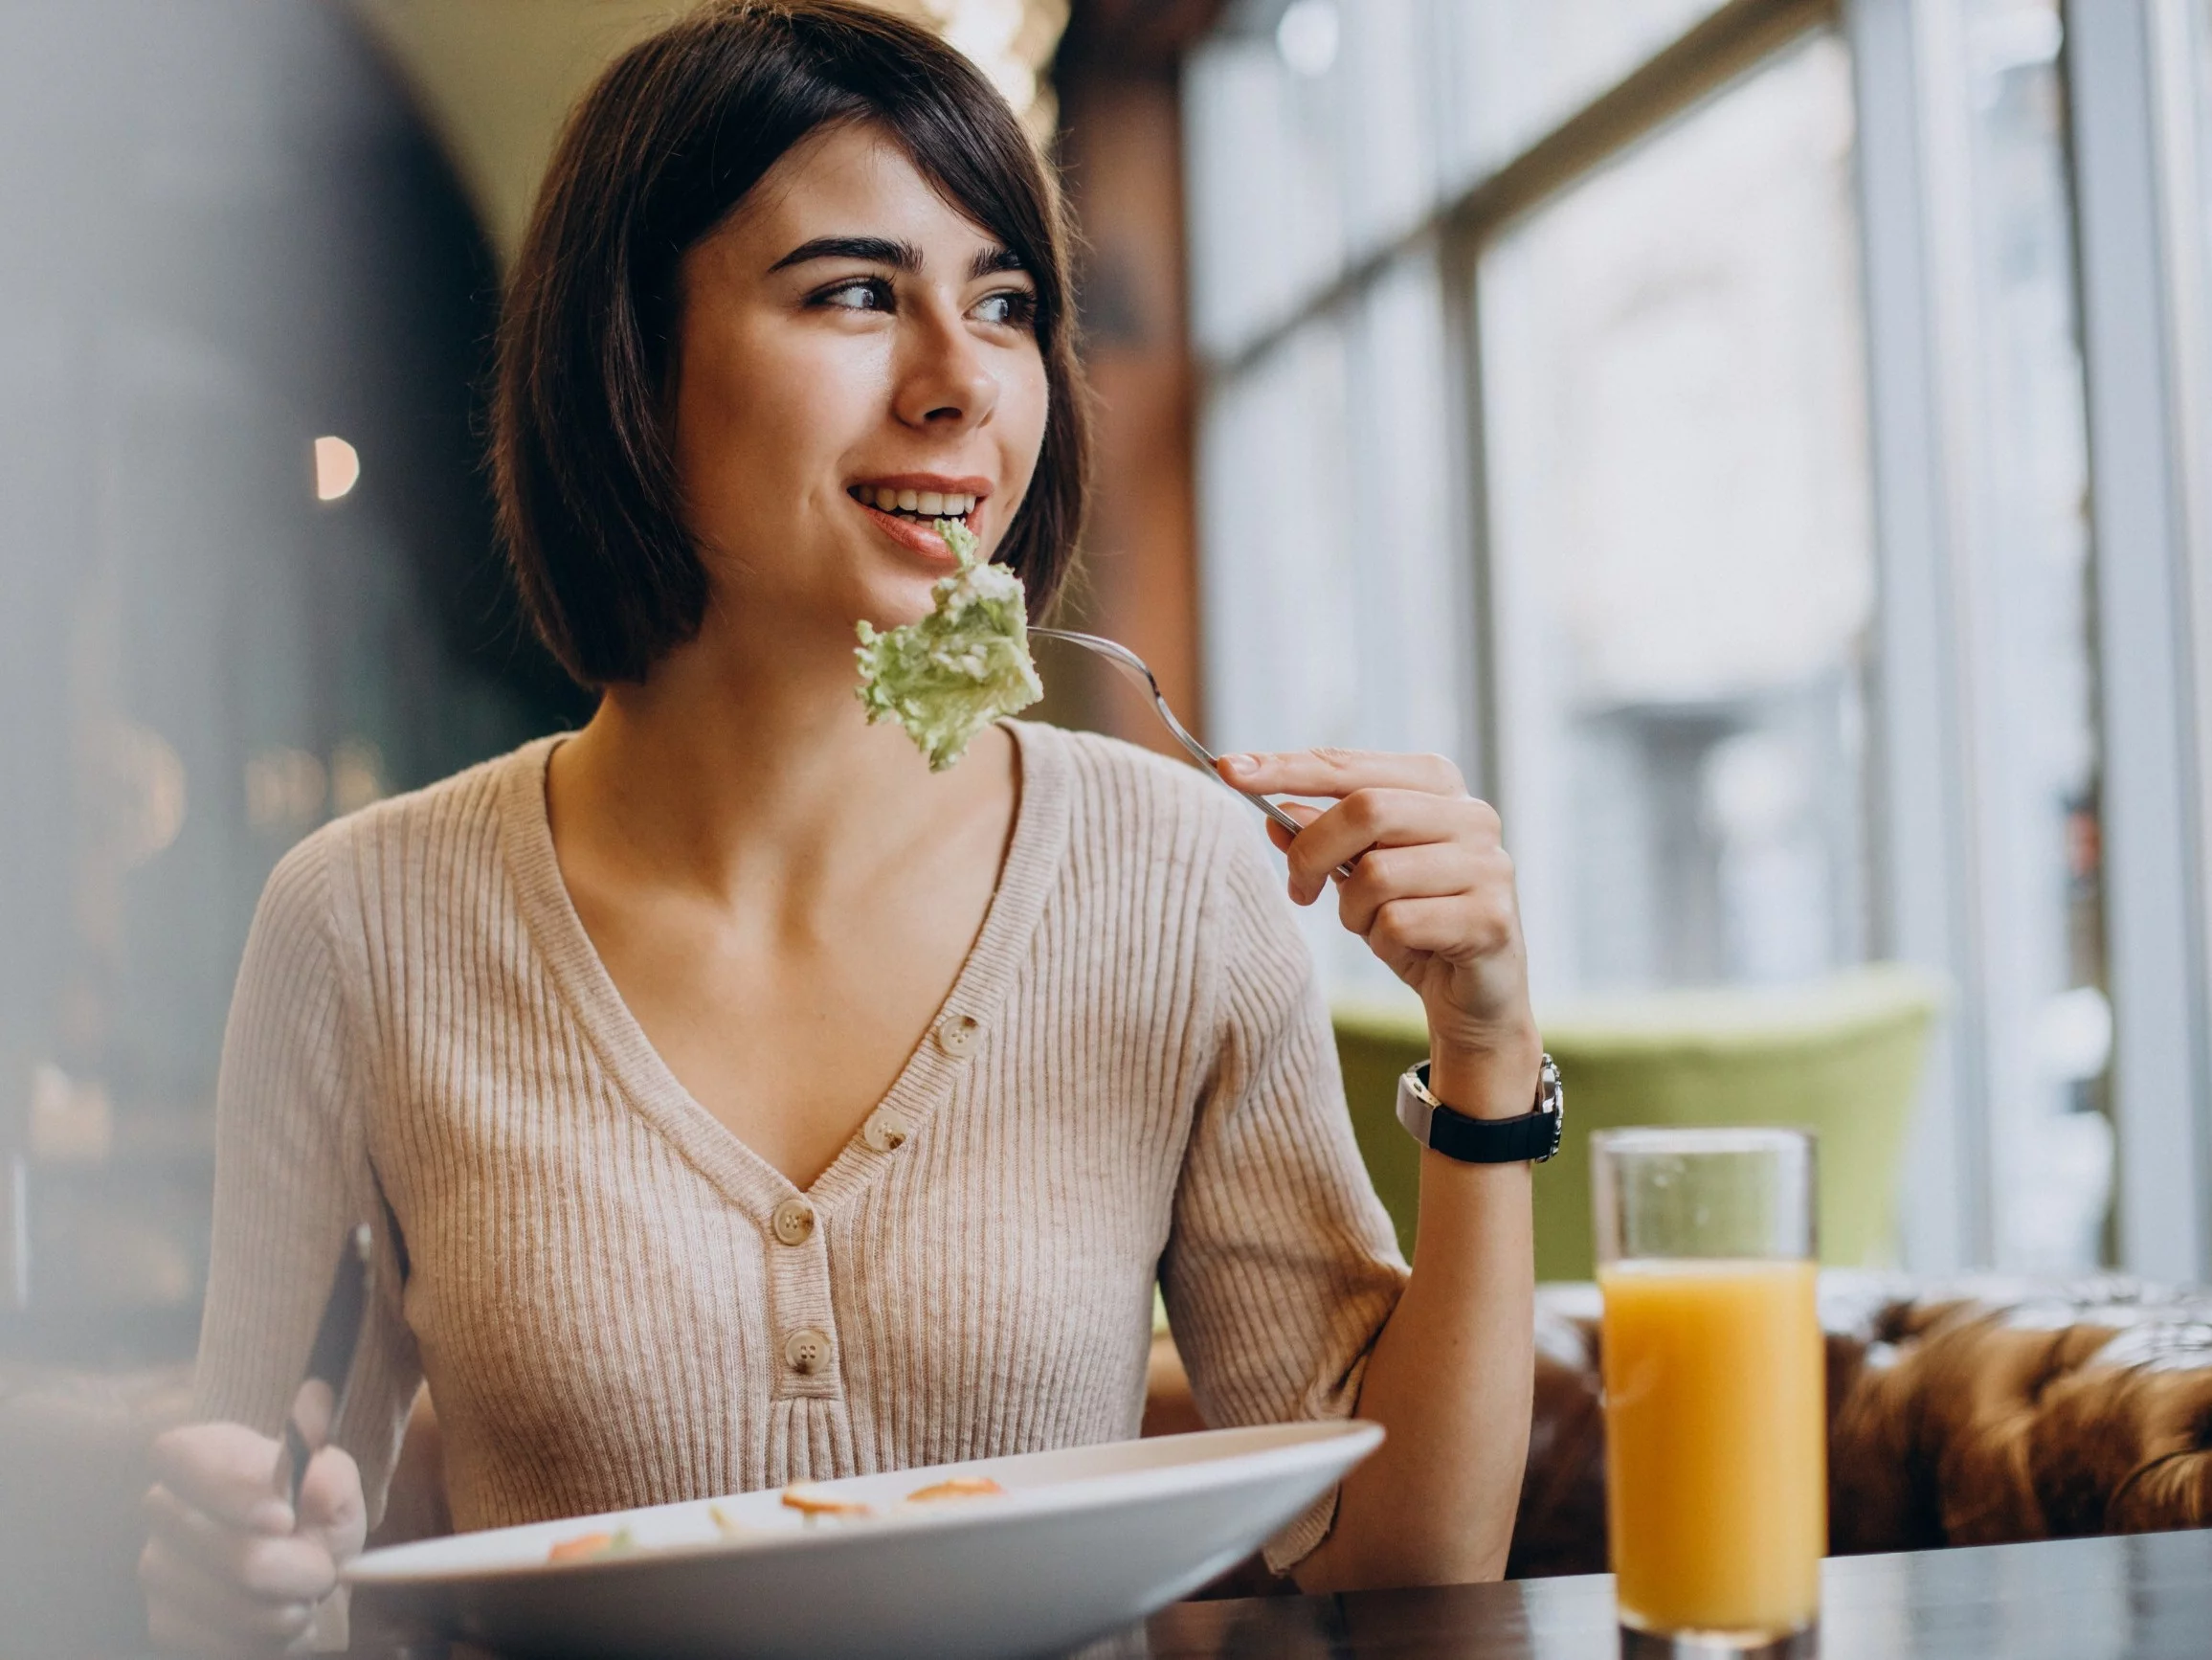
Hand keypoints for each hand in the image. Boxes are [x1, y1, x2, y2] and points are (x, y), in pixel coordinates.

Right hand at [140, 1420, 365, 1654]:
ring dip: (290, 1609)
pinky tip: (281, 1615)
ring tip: (303, 1591)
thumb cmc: (312, 1512)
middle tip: (323, 1568)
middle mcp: (163, 1509)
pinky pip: (228, 1646)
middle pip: (230, 1551)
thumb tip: (313, 1487)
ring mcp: (157, 1569)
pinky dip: (271, 1641)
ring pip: (234, 1607)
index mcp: (197, 1454)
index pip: (180, 1456)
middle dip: (298, 1569)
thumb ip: (326, 1477)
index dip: (232, 1490)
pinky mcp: (164, 1623)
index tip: (284, 1519)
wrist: (301, 1563)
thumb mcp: (332, 1482)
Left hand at [1220, 748, 1538, 1112]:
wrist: (1475, 996)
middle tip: (1300, 889)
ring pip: (1377, 873)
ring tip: (1373, 925)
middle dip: (1312, 852)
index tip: (1227, 770)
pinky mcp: (1490, 918)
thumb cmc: (1414, 923)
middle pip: (1364, 809)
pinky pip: (1398, 923)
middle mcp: (1471, 814)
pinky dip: (1382, 942)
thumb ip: (1322, 838)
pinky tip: (1406, 948)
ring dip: (1354, 911)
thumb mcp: (1358, 874)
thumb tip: (1273, 813)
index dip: (1285, 767)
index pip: (1347, 765)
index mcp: (1436, 785)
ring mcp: (1488, 864)